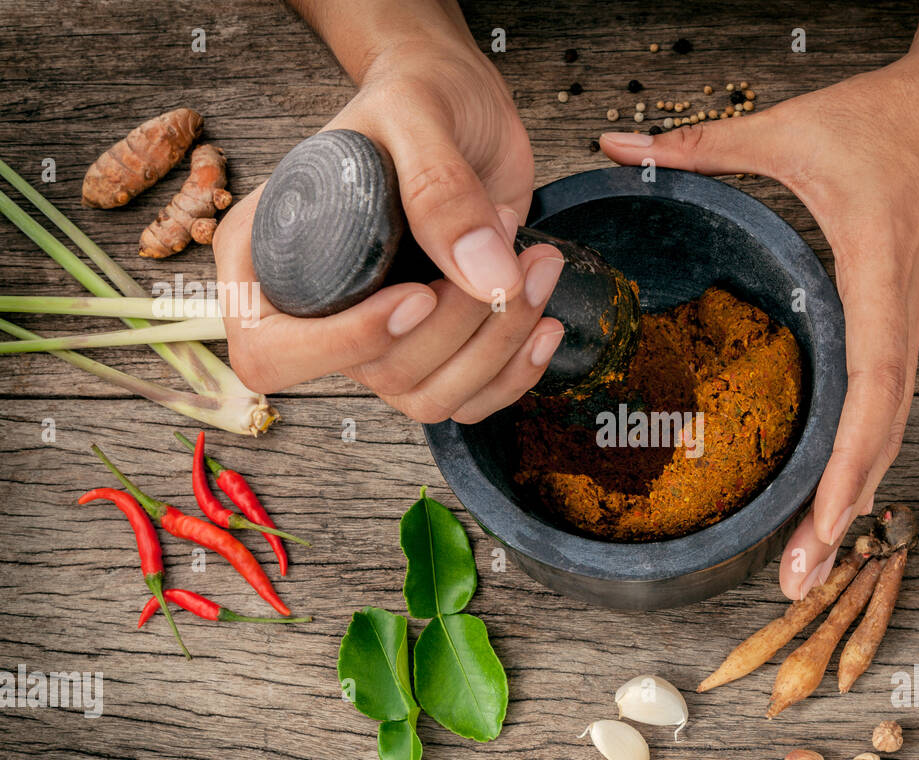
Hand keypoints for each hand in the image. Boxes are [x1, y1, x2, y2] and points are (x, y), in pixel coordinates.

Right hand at [216, 36, 566, 422]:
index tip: (419, 295)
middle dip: (460, 328)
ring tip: (538, 267)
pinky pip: (469, 399)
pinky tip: (545, 320)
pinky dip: (516, 373)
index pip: (271, 353)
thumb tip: (485, 278)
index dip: (346, 344)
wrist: (460, 104)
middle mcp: (316, 313)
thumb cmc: (416, 96)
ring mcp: (379, 338)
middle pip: (376, 376)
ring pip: (431, 396)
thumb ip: (439, 189)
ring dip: (500, 347)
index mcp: (266, 258)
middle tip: (512, 252)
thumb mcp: (416, 115)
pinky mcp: (436, 346)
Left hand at [600, 47, 918, 598]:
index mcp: (873, 274)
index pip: (873, 385)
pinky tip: (837, 495)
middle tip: (801, 580)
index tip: (824, 523)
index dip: (850, 461)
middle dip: (845, 510)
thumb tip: (617, 147)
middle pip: (883, 430)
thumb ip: (700, 144)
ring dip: (856, 495)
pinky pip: (887, 402)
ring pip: (890, 426)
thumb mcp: (787, 129)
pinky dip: (863, 455)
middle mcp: (898, 312)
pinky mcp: (901, 319)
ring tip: (816, 563)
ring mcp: (907, 320)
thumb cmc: (886, 118)